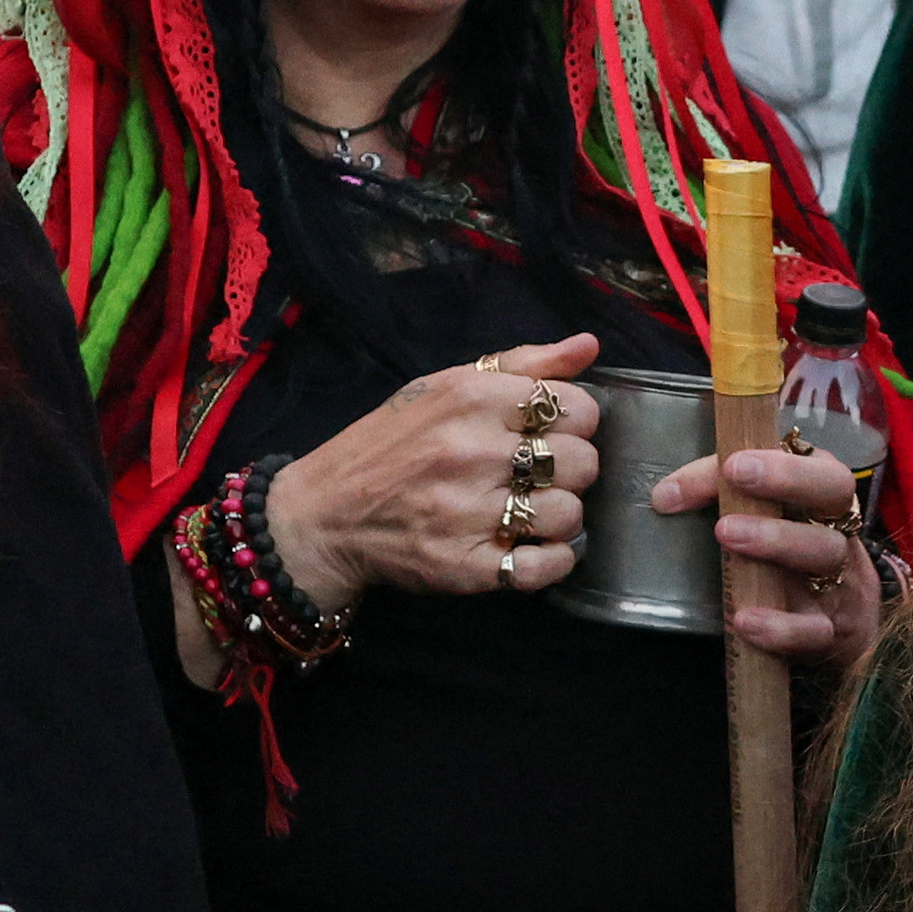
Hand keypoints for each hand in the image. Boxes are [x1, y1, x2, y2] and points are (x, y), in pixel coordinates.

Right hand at [271, 334, 603, 609]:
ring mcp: (468, 513)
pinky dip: (553, 561)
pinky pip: (547, 566)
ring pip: (569, 514)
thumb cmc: (390, 444)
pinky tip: (533, 548)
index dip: (576, 423)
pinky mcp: (464, 565)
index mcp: (470, 399)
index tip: (553, 433)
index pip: (578, 408)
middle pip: (581, 462)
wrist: (323, 515)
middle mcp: (471, 453)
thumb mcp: (445, 386)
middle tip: (541, 475)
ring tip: (530, 511)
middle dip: (570, 470)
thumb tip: (589, 345)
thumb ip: (522, 364)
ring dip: (559, 516)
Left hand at [649, 440, 882, 660]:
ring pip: (826, 550)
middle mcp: (837, 526)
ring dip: (776, 540)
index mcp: (820, 492)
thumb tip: (665, 496)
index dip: (779, 459)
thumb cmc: (786, 563)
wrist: (839, 636)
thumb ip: (722, 497)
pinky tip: (744, 619)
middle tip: (735, 477)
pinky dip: (780, 625)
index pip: (810, 459)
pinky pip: (814, 629)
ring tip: (727, 536)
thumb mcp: (763, 523)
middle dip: (786, 478)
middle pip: (836, 487)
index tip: (731, 464)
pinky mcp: (831, 630)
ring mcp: (841, 578)